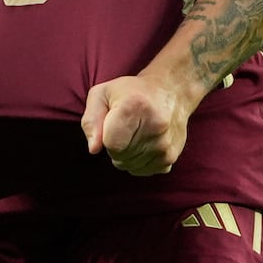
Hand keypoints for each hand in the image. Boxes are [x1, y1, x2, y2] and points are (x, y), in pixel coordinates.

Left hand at [81, 71, 198, 176]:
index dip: (106, 137)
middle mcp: (155, 127)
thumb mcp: (102, 94)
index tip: (113, 123)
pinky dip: (140, 160)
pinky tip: (146, 141)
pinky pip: (143, 171)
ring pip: (130, 166)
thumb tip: (94, 149)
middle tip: (126, 126)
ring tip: (137, 132)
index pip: (111, 144)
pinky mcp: (172, 157)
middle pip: (120, 157)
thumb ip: (91, 121)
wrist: (170, 91)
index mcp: (134, 107)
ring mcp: (165, 144)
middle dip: (116, 146)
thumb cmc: (130, 92)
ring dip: (127, 154)